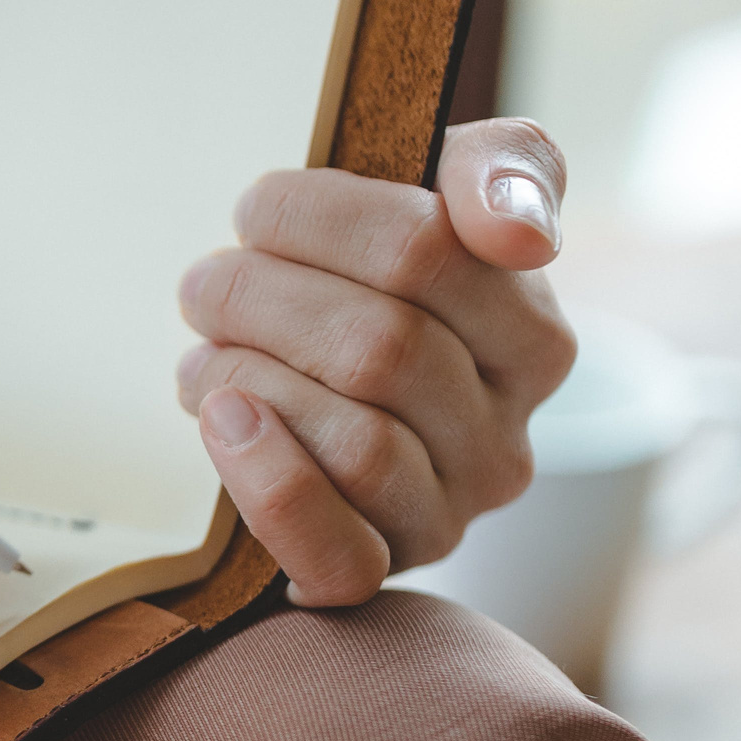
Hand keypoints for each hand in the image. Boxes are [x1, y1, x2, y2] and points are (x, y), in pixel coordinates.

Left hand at [173, 118, 576, 608]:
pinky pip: (339, 560)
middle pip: (381, 348)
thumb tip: (518, 228)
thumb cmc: (379, 274)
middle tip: (208, 284)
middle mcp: (506, 441)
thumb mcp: (450, 192)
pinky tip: (223, 425)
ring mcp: (446, 518)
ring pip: (358, 446)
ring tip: (205, 352)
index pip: (429, 251)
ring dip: (251, 380)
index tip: (257, 210)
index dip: (317, 218)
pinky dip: (272, 490)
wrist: (312, 380)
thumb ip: (504, 168)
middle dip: (265, 299)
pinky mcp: (378, 573)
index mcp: (536, 341)